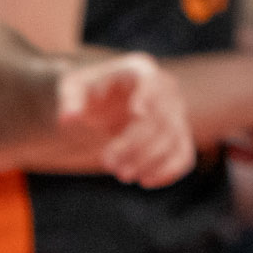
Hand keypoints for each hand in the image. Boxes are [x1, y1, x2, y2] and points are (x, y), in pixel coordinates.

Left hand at [57, 53, 195, 187]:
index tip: (137, 112)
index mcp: (142, 71)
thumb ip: (70, 100)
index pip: (153, 82)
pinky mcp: (178, 137)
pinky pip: (184, 156)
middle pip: (161, 119)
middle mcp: (165, 90)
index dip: (149, 96)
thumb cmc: (90, 92)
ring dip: (149, 162)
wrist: (107, 102)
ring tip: (122, 174)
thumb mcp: (73, 88)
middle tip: (108, 163)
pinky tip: (146, 180)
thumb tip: (68, 118)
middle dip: (136, 144)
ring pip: (173, 140)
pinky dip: (169, 171)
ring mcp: (176, 114)